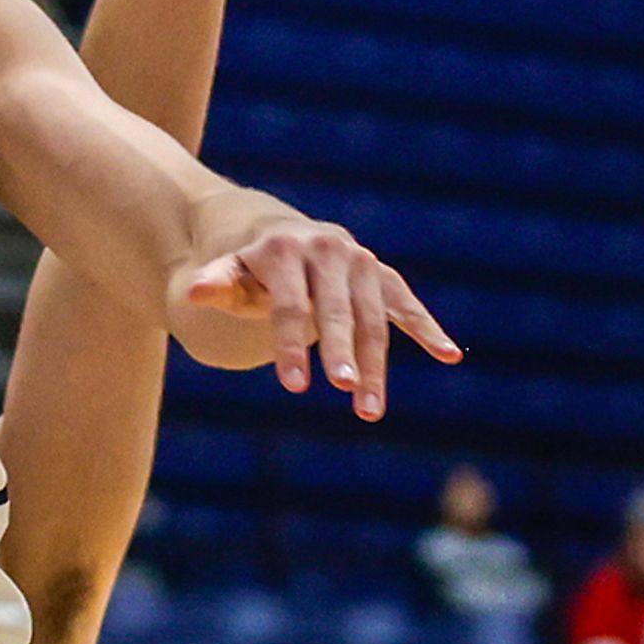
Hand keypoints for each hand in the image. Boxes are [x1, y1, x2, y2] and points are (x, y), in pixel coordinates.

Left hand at [175, 208, 458, 420]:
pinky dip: (426, 328)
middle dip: (340, 351)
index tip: (294, 387)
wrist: (278, 232)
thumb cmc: (249, 269)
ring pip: (372, 317)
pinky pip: (404, 302)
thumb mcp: (228, 274)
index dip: (291, 346)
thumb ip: (216, 282)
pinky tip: (449, 354)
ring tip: (370, 410)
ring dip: (375, 364)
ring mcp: (358, 260)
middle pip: (335, 309)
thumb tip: (195, 291)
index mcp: (286, 249)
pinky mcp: (378, 273)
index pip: (290, 304)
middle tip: (343, 390)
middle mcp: (328, 248)